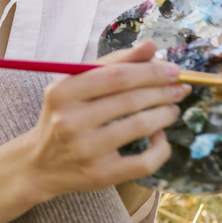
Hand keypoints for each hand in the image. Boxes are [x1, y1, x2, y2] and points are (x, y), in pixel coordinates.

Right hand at [22, 40, 188, 202]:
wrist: (41, 165)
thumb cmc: (64, 117)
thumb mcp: (76, 86)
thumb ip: (112, 64)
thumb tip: (151, 47)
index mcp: (62, 93)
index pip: (115, 76)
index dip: (150, 71)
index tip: (173, 70)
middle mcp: (69, 121)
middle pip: (130, 100)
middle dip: (163, 91)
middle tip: (180, 88)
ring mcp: (85, 150)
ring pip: (140, 127)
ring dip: (165, 114)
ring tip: (172, 109)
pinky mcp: (100, 175)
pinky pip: (144, 161)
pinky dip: (161, 147)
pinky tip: (160, 137)